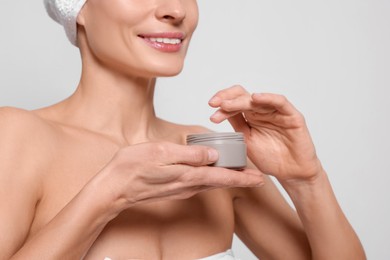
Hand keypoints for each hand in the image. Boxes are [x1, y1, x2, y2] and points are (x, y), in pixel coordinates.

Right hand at [97, 141, 263, 208]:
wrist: (114, 187)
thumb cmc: (133, 167)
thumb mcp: (161, 153)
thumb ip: (189, 154)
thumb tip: (213, 154)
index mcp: (187, 175)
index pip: (222, 177)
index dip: (242, 177)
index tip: (259, 178)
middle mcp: (187, 185)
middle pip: (220, 182)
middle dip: (239, 179)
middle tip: (256, 176)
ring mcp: (181, 189)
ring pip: (211, 184)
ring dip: (227, 179)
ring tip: (240, 174)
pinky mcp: (174, 188)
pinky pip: (200, 184)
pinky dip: (212, 179)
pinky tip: (213, 173)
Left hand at [209, 85, 322, 182]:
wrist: (291, 173)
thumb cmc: (271, 158)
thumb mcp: (247, 140)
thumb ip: (237, 125)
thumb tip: (218, 112)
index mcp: (251, 115)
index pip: (235, 102)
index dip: (222, 102)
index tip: (211, 108)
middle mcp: (263, 110)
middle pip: (243, 96)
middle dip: (226, 98)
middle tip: (213, 104)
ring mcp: (277, 112)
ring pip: (257, 98)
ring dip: (240, 100)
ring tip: (226, 104)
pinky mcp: (292, 116)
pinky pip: (280, 102)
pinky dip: (268, 98)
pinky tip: (255, 98)